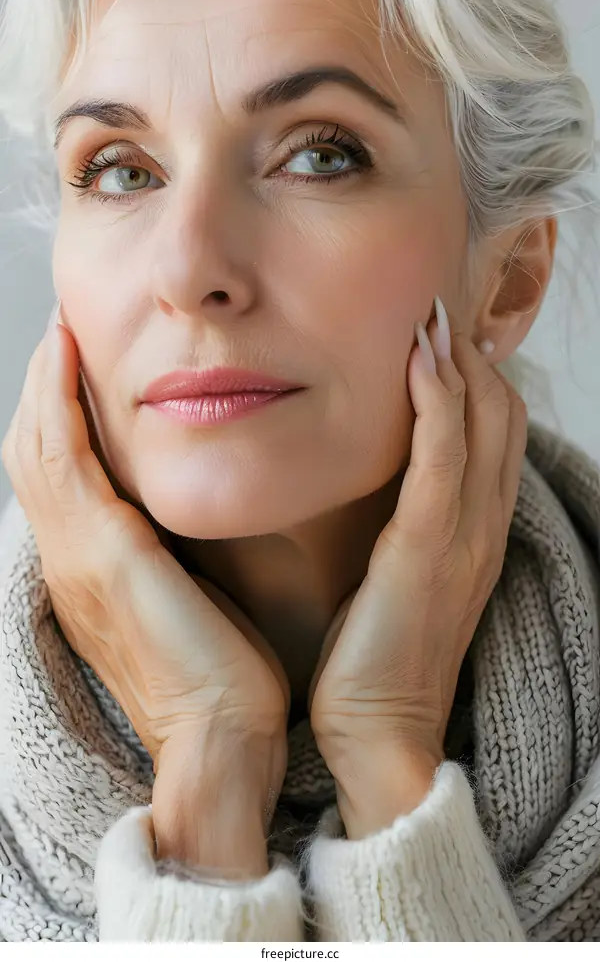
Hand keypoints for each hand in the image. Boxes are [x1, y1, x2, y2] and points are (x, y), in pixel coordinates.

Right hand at [1, 308, 290, 811]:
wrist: (222, 742)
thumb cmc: (223, 680)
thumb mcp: (187, 602)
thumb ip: (174, 554)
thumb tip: (187, 513)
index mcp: (86, 572)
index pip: (55, 474)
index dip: (57, 414)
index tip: (78, 361)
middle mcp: (65, 560)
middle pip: (32, 450)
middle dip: (44, 386)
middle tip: (63, 329)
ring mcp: (74, 556)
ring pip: (36, 443)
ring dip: (46, 381)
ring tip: (63, 329)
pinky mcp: (99, 553)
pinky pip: (62, 456)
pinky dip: (58, 401)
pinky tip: (68, 356)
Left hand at [308, 301, 527, 783]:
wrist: (379, 734)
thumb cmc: (374, 658)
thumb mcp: (398, 580)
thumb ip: (404, 528)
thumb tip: (377, 483)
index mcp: (477, 534)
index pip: (498, 433)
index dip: (478, 378)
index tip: (439, 334)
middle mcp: (484, 528)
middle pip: (501, 416)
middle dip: (472, 356)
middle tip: (434, 309)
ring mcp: (464, 538)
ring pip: (483, 425)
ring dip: (458, 363)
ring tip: (429, 315)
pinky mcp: (427, 550)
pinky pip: (444, 459)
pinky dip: (438, 403)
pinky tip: (417, 361)